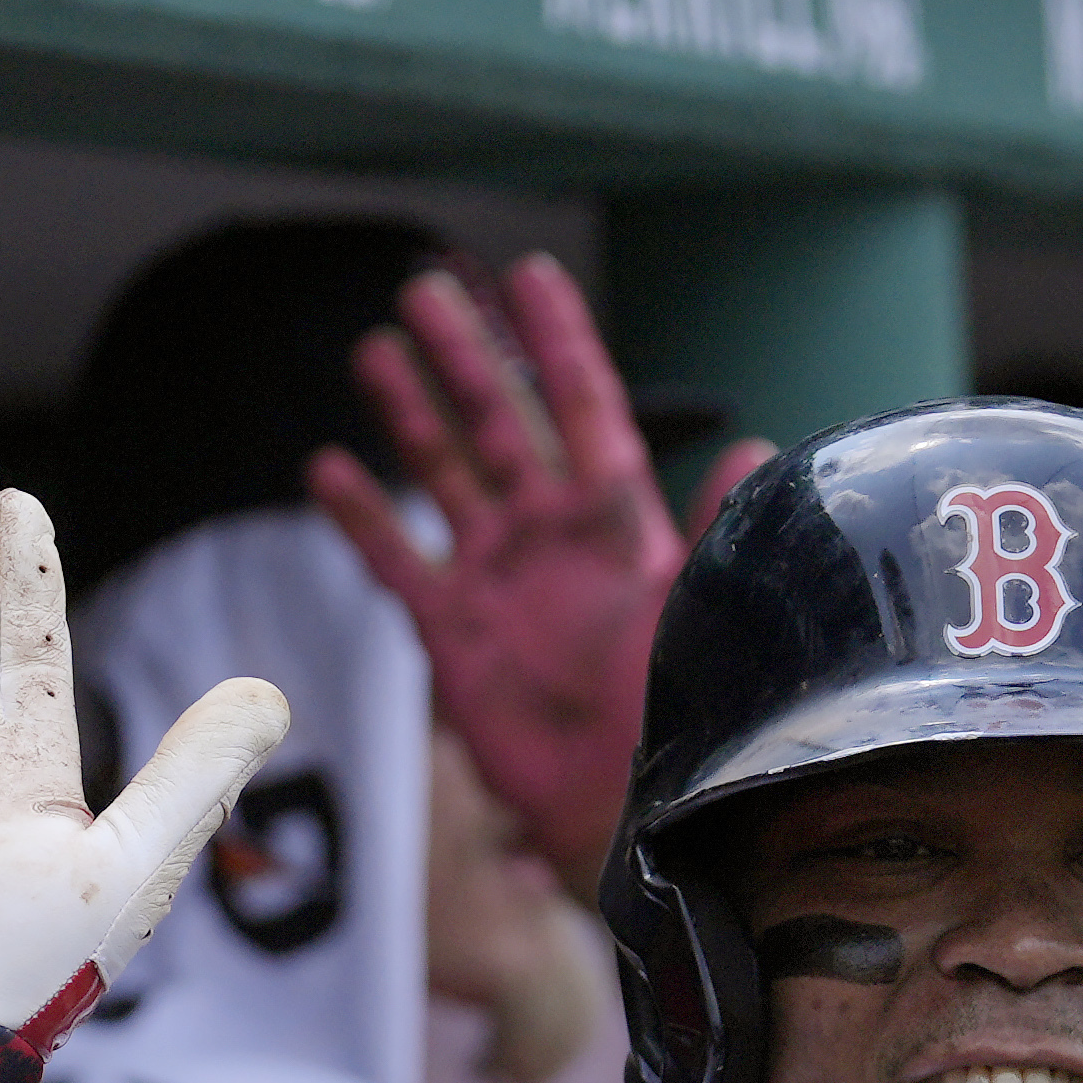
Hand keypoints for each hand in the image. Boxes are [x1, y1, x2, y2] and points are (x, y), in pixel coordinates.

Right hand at [306, 254, 768, 876]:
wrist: (628, 807)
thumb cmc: (679, 712)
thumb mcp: (706, 608)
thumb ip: (719, 528)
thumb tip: (756, 449)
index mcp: (618, 520)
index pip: (584, 406)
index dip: (558, 339)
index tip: (530, 274)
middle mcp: (552, 536)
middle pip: (500, 423)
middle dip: (466, 355)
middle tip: (426, 286)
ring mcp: (497, 578)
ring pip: (444, 473)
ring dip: (411, 412)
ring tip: (375, 347)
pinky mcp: (452, 631)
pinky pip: (397, 561)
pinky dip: (362, 517)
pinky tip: (326, 468)